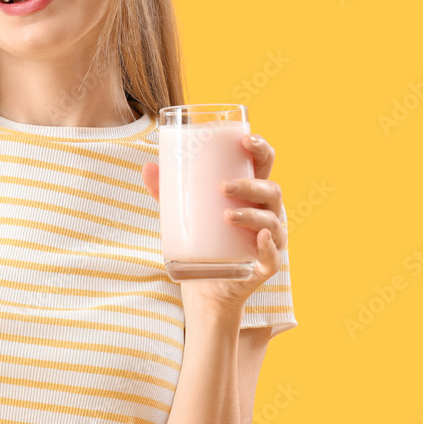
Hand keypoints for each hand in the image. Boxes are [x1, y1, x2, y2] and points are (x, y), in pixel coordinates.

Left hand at [142, 133, 286, 318]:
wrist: (205, 283)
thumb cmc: (200, 238)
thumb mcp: (184, 211)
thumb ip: (167, 190)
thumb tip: (147, 167)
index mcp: (251, 193)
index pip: (264, 165)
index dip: (261, 149)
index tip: (246, 140)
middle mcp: (267, 212)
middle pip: (271, 190)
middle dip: (250, 185)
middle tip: (223, 187)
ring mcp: (270, 239)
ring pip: (271, 221)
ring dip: (252, 215)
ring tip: (227, 215)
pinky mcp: (266, 265)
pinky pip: (274, 255)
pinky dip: (269, 246)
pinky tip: (260, 238)